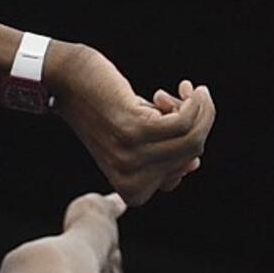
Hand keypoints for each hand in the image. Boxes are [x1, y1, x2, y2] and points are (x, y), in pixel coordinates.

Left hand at [50, 45, 215, 205]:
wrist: (72, 84)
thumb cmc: (109, 110)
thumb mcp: (139, 139)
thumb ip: (163, 154)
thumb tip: (194, 163)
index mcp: (129, 188)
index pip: (179, 173)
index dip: (188, 144)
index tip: (177, 119)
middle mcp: (129, 178)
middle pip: (191, 153)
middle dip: (199, 122)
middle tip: (185, 99)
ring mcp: (130, 156)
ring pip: (192, 137)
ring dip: (201, 108)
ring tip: (189, 92)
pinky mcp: (133, 130)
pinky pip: (183, 121)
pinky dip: (194, 102)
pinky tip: (187, 88)